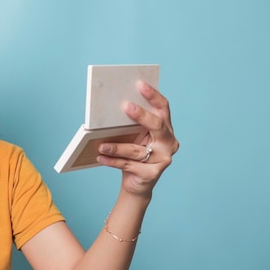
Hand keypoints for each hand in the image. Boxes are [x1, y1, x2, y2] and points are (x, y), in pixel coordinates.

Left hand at [96, 81, 178, 197]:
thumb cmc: (134, 156)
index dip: (153, 95)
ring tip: (101, 144)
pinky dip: (113, 161)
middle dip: (141, 115)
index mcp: (166, 129)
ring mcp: (162, 159)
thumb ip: (130, 125)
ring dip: (117, 147)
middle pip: (157, 126)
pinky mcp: (151, 174)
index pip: (163, 108)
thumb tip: (111, 109)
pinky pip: (129, 165)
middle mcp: (169, 142)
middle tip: (125, 106)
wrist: (137, 184)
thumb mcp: (134, 138)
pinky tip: (100, 157)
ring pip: (137, 150)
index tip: (140, 84)